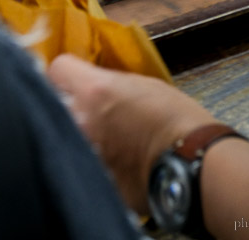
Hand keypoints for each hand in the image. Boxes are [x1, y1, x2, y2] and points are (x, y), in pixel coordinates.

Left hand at [48, 55, 215, 212]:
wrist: (194, 164)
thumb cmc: (176, 120)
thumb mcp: (141, 84)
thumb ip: (108, 82)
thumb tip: (92, 85)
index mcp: (93, 91)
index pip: (57, 68)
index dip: (68, 71)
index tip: (76, 77)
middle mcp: (80, 121)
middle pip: (53, 101)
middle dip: (68, 102)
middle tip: (89, 108)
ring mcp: (83, 153)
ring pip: (63, 134)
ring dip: (77, 133)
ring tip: (104, 138)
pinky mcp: (91, 180)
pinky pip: (80, 163)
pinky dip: (91, 161)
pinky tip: (112, 160)